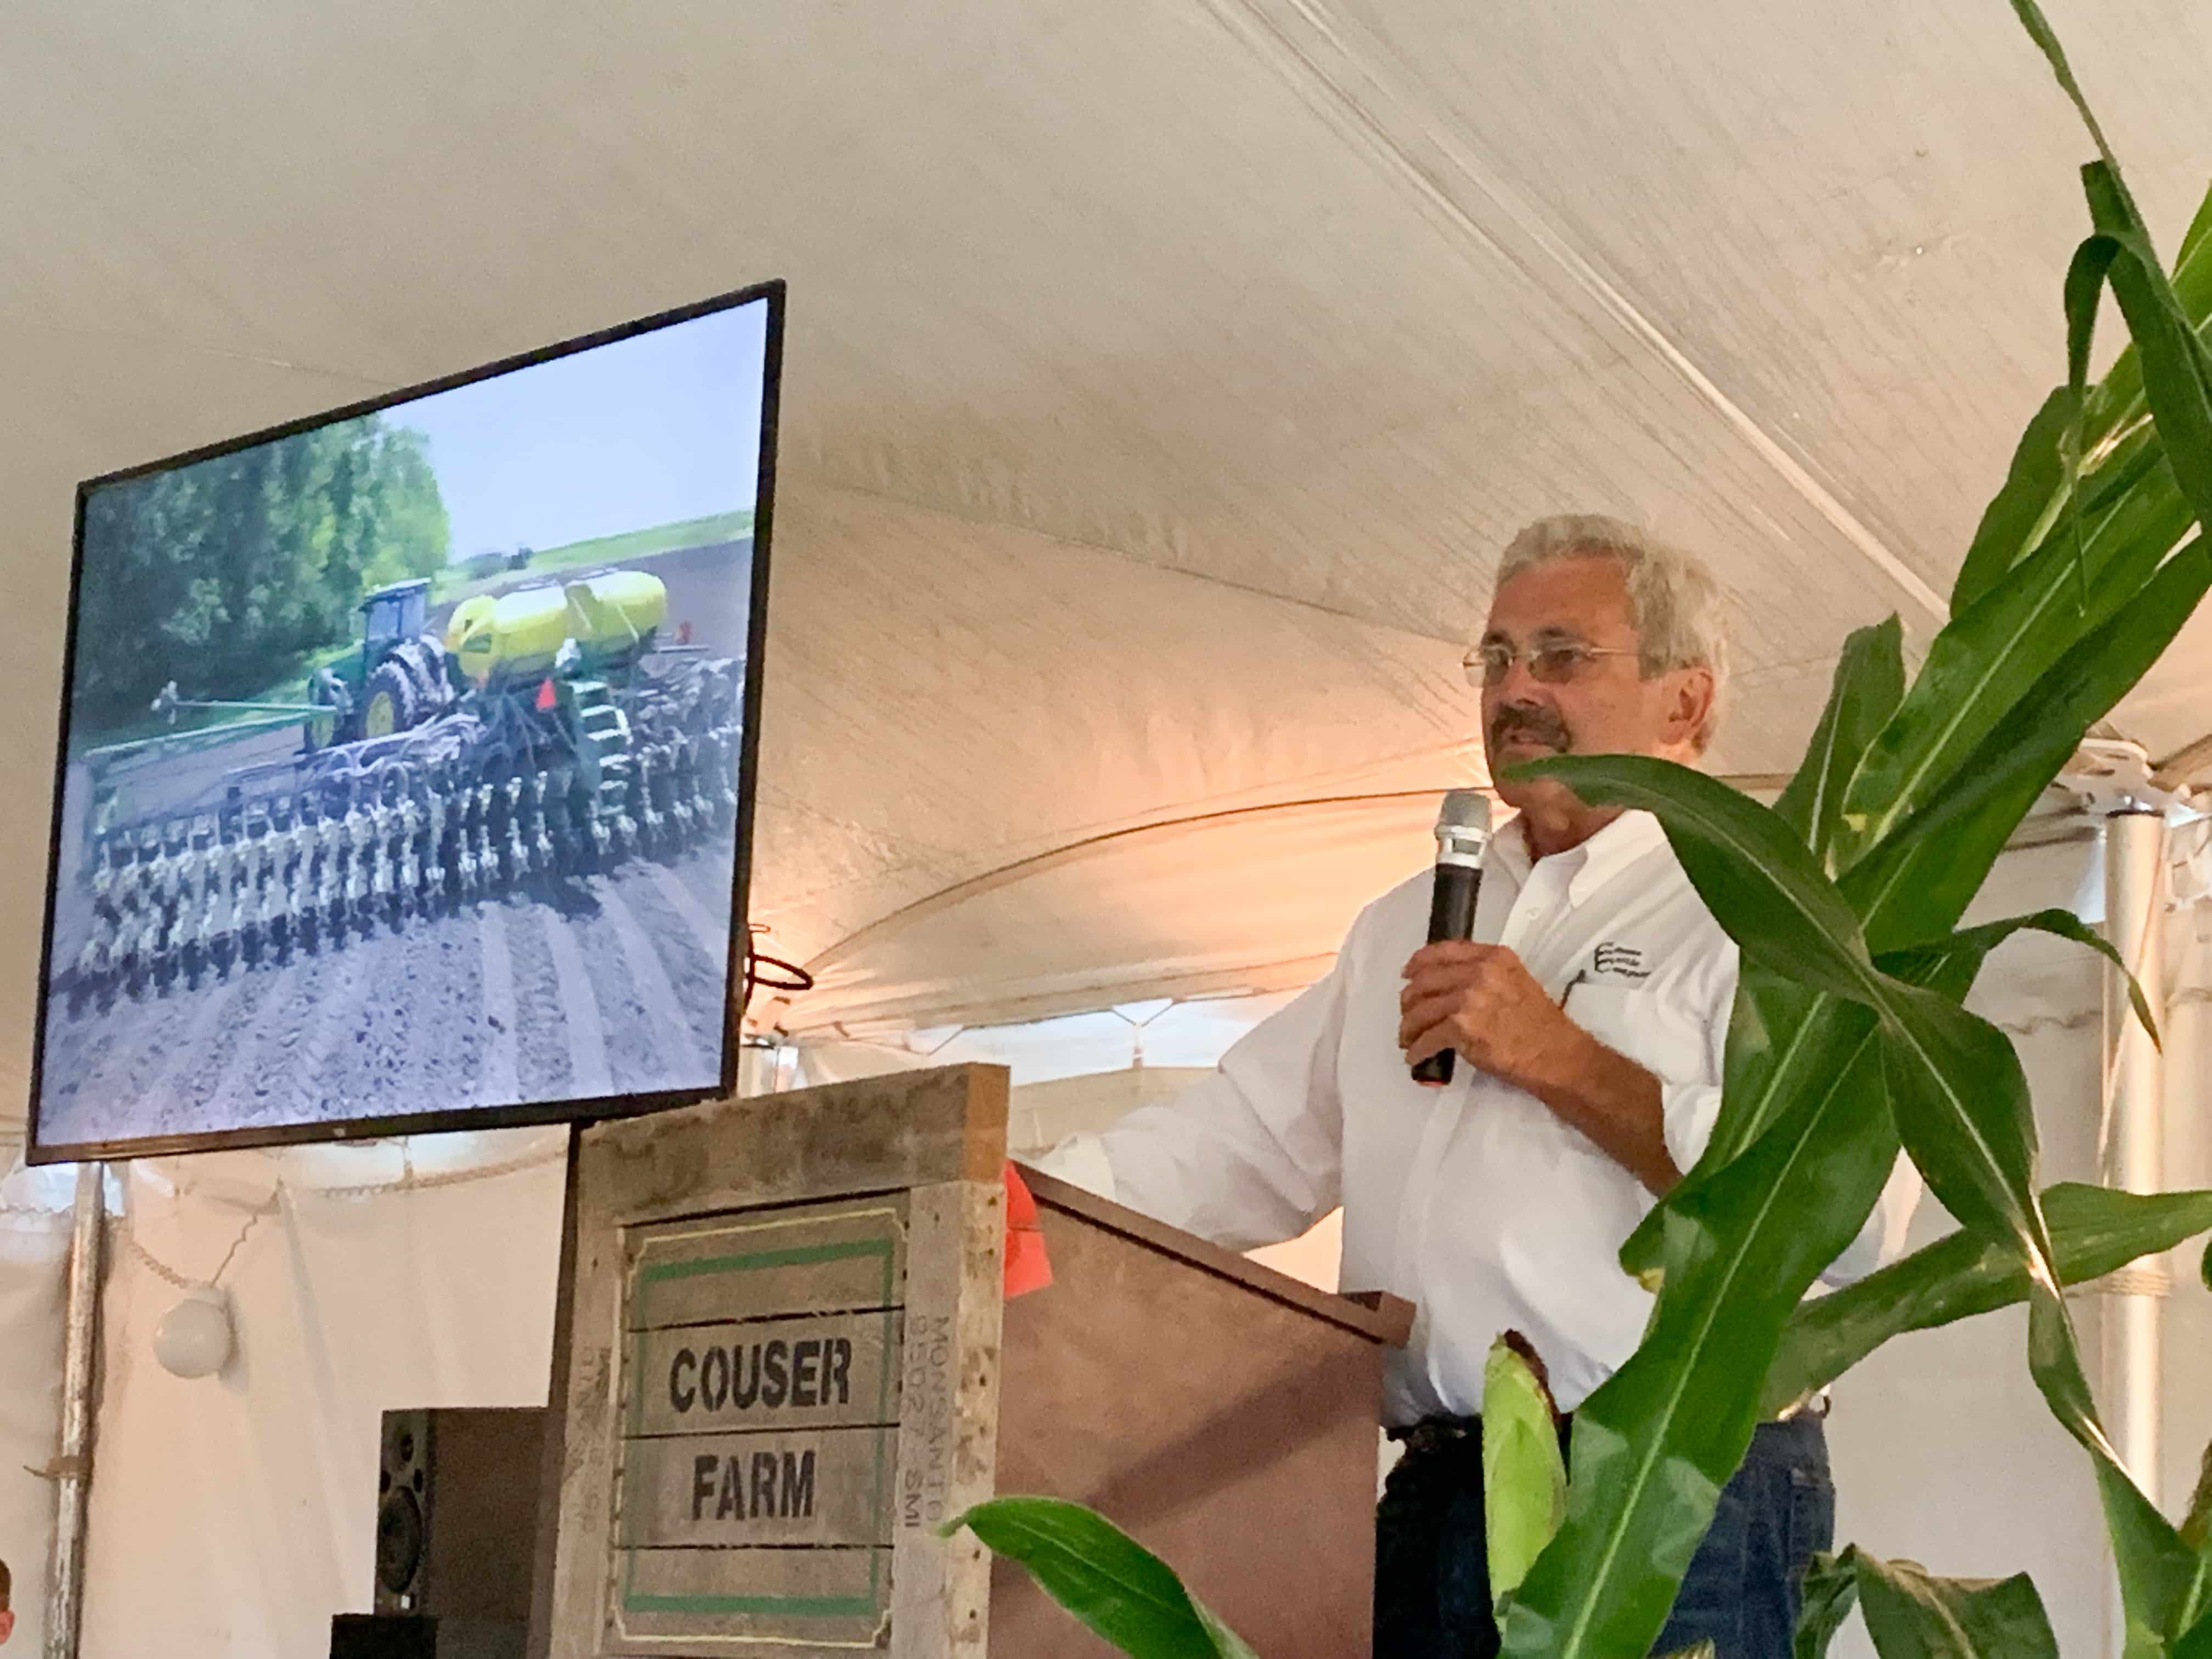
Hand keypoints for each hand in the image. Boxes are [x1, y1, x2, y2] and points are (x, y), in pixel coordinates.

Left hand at [1397, 941, 1581, 1093]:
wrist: (1556, 1054)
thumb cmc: (1538, 1024)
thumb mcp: (1515, 981)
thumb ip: (1484, 974)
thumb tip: (1448, 981)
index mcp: (1493, 957)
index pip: (1443, 951)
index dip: (1418, 962)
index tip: (1407, 974)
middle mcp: (1480, 973)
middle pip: (1425, 980)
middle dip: (1409, 1001)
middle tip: (1408, 1015)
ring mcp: (1470, 999)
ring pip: (1421, 1010)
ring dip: (1409, 1027)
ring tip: (1408, 1039)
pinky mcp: (1464, 1028)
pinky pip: (1428, 1038)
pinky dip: (1417, 1049)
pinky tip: (1415, 1056)